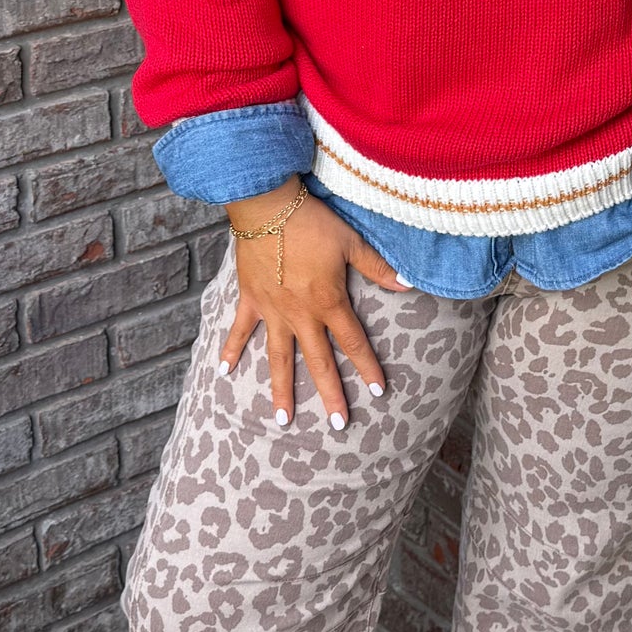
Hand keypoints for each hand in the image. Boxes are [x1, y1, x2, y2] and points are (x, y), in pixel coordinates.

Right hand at [219, 187, 405, 430]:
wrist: (267, 206)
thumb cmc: (312, 222)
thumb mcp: (351, 242)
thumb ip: (378, 268)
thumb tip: (408, 284)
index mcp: (328, 302)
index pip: (354, 342)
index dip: (367, 368)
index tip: (377, 393)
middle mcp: (300, 315)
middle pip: (319, 362)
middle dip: (331, 395)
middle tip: (338, 425)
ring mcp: (272, 311)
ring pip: (279, 359)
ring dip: (281, 390)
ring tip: (283, 421)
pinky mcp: (250, 300)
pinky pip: (239, 331)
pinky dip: (231, 351)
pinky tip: (224, 373)